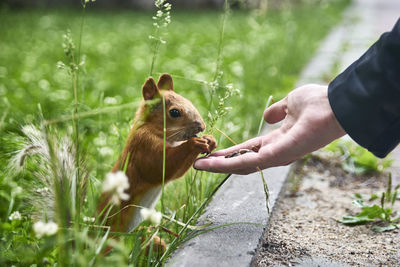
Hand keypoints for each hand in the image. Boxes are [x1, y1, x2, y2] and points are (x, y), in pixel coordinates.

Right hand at [194, 84, 345, 173]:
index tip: (213, 152)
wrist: (335, 104)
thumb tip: (267, 116)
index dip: (231, 152)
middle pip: (243, 161)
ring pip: (242, 166)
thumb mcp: (291, 103)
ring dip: (219, 167)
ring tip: (199, 166)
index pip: (250, 149)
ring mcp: (277, 156)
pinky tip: (211, 164)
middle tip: (199, 164)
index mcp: (279, 139)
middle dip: (221, 164)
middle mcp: (276, 151)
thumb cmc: (317, 102)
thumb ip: (278, 111)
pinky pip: (249, 163)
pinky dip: (228, 165)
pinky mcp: (278, 156)